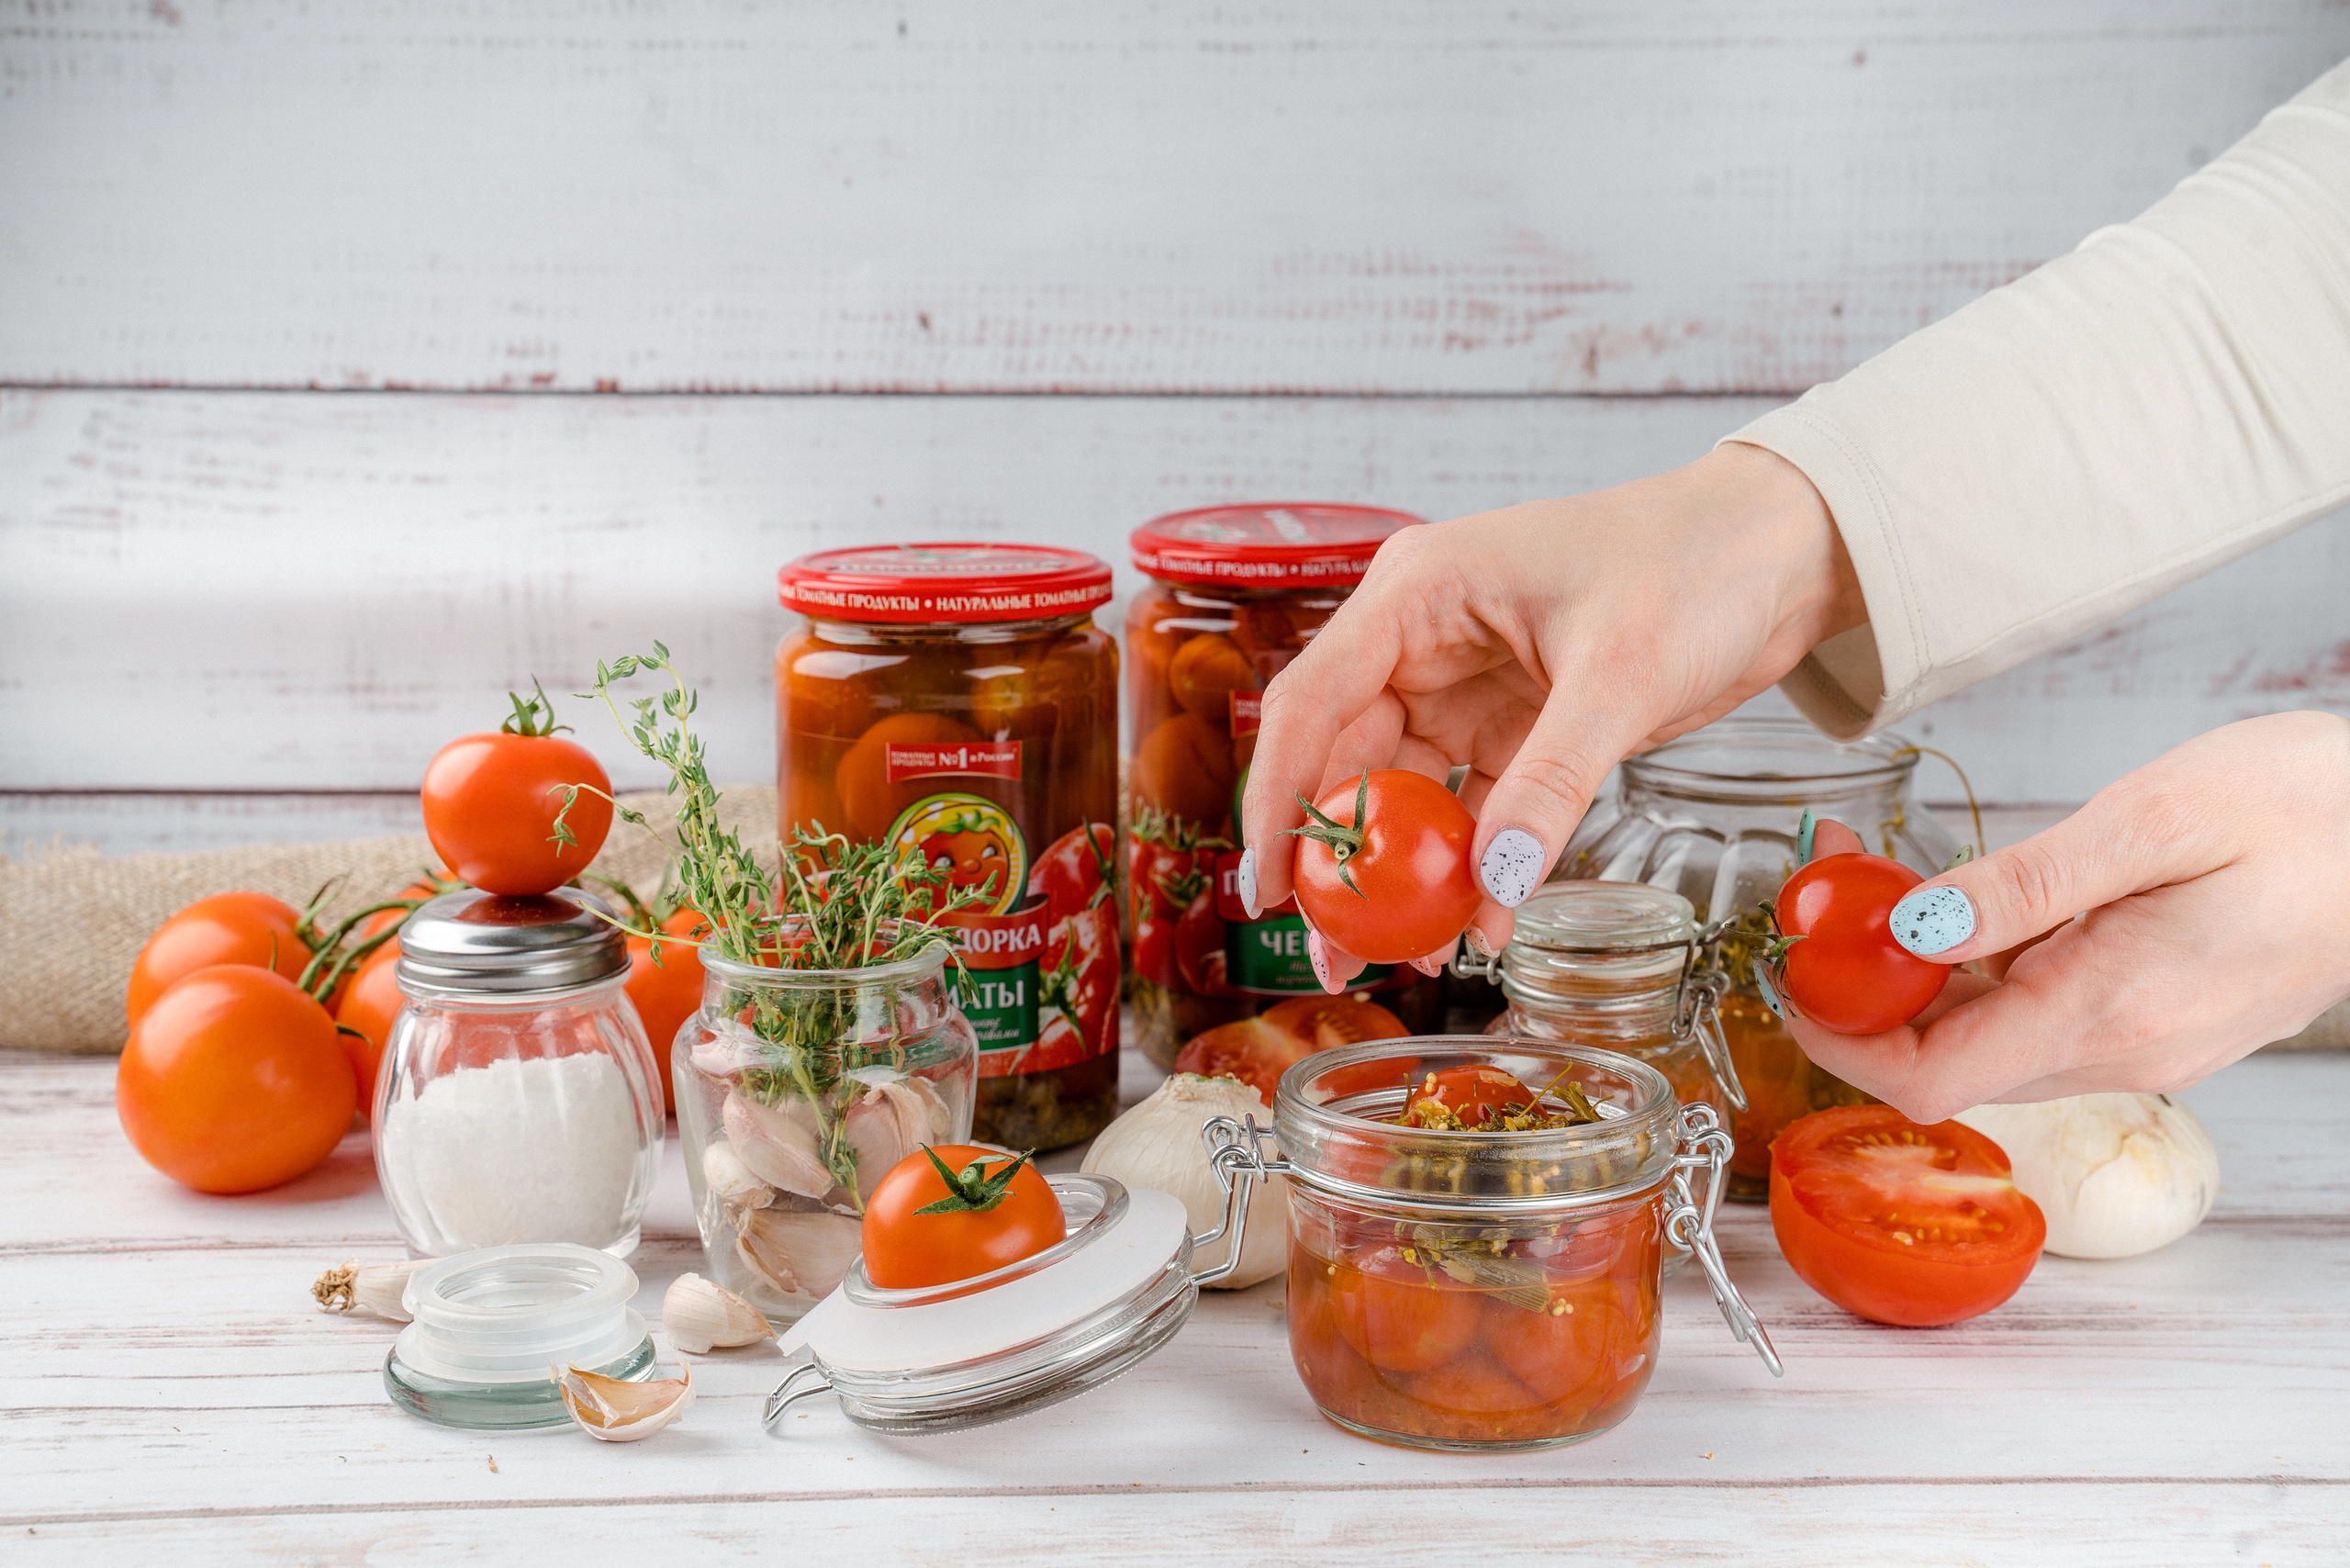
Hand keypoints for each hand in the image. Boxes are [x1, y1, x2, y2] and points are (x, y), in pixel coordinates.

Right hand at [1236, 440, 1863, 988]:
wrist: (1784, 550)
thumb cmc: (1697, 563)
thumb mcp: (1620, 675)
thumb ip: (1550, 782)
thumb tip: (1490, 882)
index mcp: (1418, 593)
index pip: (1312, 703)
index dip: (1277, 800)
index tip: (1268, 890)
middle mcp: (1423, 636)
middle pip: (1344, 758)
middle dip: (1337, 860)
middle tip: (1334, 951)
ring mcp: (1465, 681)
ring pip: (1403, 791)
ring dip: (1404, 872)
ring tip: (1405, 955)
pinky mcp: (1514, 721)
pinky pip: (1474, 805)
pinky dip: (1476, 862)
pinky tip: (1483, 919)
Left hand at [1785, 712, 2349, 1120]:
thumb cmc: (2312, 810)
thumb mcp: (2154, 819)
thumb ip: (2025, 883)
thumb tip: (1911, 926)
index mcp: (2113, 1008)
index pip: (1931, 1080)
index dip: (1841, 1039)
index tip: (1797, 971)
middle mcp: (2126, 1049)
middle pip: (1946, 1062)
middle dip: (1864, 991)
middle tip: (1827, 887)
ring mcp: (2147, 1042)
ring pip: (1988, 1036)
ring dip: (1915, 975)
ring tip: (1878, 873)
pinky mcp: (2158, 1018)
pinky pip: (2038, 1013)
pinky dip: (1977, 967)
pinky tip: (1961, 898)